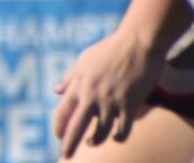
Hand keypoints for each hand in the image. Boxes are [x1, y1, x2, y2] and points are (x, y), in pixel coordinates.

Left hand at [52, 29, 163, 157]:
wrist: (138, 42)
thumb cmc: (109, 49)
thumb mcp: (83, 60)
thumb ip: (70, 78)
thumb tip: (56, 90)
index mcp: (78, 84)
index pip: (62, 112)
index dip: (59, 127)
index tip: (58, 136)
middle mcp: (91, 95)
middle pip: (76, 128)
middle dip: (69, 145)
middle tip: (65, 157)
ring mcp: (110, 101)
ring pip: (100, 133)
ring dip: (95, 141)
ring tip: (92, 141)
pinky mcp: (130, 104)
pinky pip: (122, 130)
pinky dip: (119, 137)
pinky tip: (117, 137)